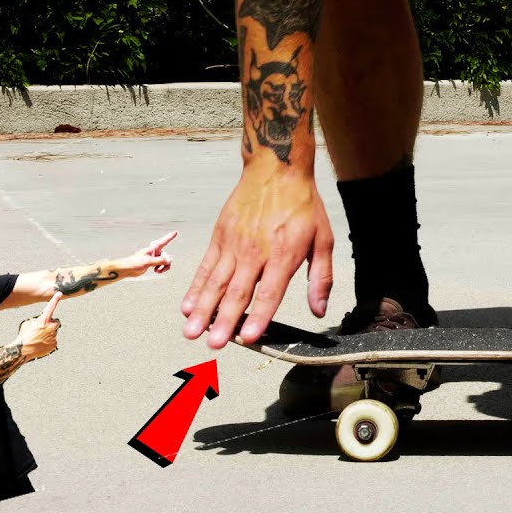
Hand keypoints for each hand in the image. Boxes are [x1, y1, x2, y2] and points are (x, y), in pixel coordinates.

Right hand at [16, 292, 61, 360]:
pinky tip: (40, 344)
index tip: (59, 293)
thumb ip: (38, 320)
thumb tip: (42, 321)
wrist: (22, 351)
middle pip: (55, 322)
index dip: (55, 299)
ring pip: (53, 332)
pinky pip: (53, 340)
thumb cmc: (23, 336)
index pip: (50, 307)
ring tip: (38, 338)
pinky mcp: (54, 344)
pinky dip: (48, 341)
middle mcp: (51, 327)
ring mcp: (54, 336)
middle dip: (50, 324)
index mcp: (43, 320)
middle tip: (41, 329)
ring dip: (48, 333)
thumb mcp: (28, 324)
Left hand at [120, 231, 177, 275]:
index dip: (170, 237)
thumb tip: (169, 260)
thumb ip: (159, 260)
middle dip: (165, 262)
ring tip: (158, 271)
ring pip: (166, 261)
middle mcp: (155, 252)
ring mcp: (155, 258)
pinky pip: (163, 265)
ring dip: (164, 267)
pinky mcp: (154, 263)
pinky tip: (156, 271)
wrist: (128, 269)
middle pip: (167, 256)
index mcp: (153, 248)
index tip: (176, 232)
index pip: (164, 241)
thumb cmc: (135, 263)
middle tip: (160, 267)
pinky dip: (162, 269)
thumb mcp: (148, 261)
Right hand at [182, 166, 333, 348]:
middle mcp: (255, 251)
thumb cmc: (303, 205)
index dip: (258, 317)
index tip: (248, 338)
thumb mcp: (323, 238)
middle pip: (237, 292)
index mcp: (283, 254)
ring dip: (203, 310)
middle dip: (224, 320)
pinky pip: (206, 266)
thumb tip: (319, 310)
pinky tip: (188, 306)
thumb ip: (321, 277)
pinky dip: (196, 288)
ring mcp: (234, 244)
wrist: (276, 167)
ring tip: (191, 331)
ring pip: (216, 282)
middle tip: (213, 345)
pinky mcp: (220, 236)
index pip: (269, 292)